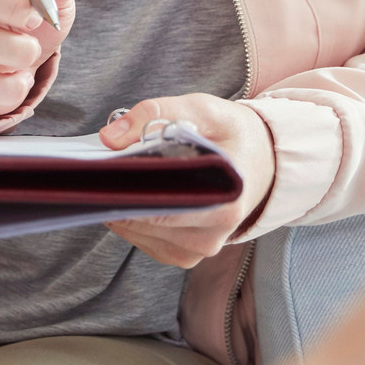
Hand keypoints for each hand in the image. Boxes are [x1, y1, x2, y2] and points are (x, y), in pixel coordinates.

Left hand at [99, 93, 276, 266]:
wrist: (260, 161)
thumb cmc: (232, 135)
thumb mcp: (203, 109)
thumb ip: (156, 114)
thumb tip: (109, 138)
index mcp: (224, 205)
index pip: (160, 207)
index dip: (126, 187)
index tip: (104, 167)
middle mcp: (211, 238)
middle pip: (143, 221)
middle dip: (119, 191)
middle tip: (105, 165)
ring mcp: (196, 251)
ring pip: (136, 232)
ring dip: (121, 203)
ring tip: (122, 174)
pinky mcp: (182, 255)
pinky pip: (141, 239)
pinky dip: (131, 215)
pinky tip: (134, 191)